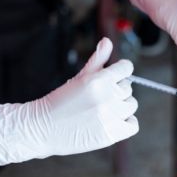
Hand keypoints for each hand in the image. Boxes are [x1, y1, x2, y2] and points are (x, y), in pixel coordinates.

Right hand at [0, 38, 138, 164]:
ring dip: (122, 106)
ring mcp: (109, 117)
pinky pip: (133, 124)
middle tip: (99, 97)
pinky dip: (127, 122)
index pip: (126, 68)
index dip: (120, 71)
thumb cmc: (61, 101)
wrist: (43, 128)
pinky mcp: (110, 134)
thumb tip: (107, 41)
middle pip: (128, 87)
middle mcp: (107, 97)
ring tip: (104, 109)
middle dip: (116, 90)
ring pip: (132, 105)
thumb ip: (97, 60)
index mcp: (99, 80)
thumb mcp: (79, 77)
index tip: (113, 77)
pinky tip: (114, 120)